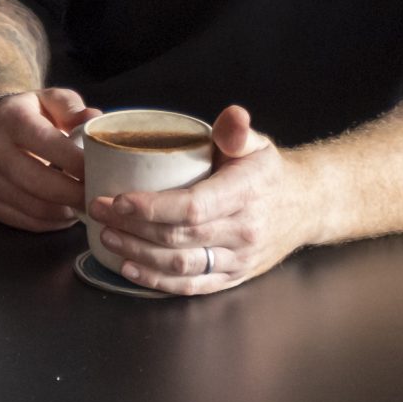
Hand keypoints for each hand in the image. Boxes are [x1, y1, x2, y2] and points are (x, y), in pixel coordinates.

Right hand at [0, 88, 100, 230]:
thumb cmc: (30, 114)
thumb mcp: (51, 101)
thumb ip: (73, 108)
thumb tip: (94, 119)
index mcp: (12, 119)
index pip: (47, 144)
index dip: (76, 162)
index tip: (101, 172)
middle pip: (39, 182)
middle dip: (74, 194)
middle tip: (98, 197)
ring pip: (33, 207)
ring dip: (65, 212)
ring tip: (84, 205)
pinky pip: (25, 221)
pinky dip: (51, 223)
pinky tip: (65, 212)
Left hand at [88, 105, 320, 295]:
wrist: (305, 207)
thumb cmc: (268, 172)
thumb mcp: (257, 144)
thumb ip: (236, 131)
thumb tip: (232, 116)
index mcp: (245, 194)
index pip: (193, 207)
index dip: (151, 207)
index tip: (117, 199)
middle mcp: (243, 231)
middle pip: (179, 237)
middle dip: (131, 227)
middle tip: (97, 211)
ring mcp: (238, 259)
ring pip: (181, 265)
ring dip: (138, 254)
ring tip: (107, 237)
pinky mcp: (233, 277)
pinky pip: (193, 285)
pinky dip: (158, 281)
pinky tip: (130, 268)